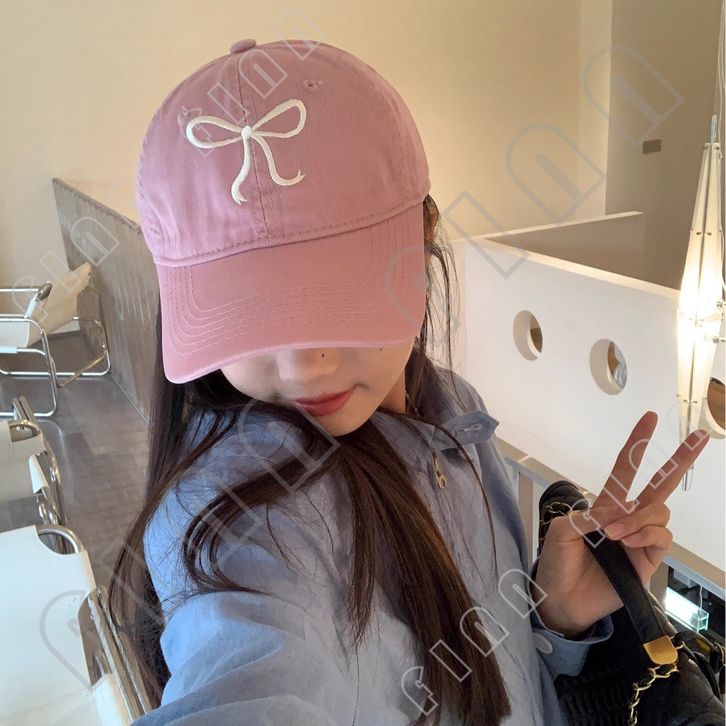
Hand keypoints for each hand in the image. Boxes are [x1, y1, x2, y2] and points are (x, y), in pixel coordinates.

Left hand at [532, 411, 709, 636]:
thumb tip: (616, 513)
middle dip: (680, 460)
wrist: (561, 599)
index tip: (648, 419)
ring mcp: (640, 539)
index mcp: (606, 506)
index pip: (626, 469)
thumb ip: (587, 517)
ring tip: (615, 535)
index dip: (636, 444)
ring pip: (659, 512)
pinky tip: (628, 542)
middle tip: (699, 437)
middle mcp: (627, 518)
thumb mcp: (562, 531)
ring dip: (639, 518)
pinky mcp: (648, 561)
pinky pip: (661, 538)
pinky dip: (646, 535)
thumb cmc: (558, 562)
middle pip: (660, 485)